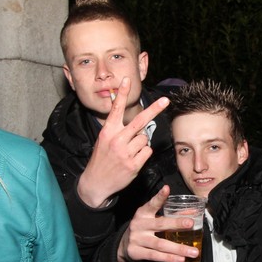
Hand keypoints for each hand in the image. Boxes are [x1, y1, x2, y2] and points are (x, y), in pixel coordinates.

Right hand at [76, 77, 169, 207]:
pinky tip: (133, 160)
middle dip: (155, 109)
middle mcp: (117, 140)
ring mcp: (126, 153)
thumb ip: (117, 129)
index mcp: (108, 131)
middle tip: (166, 100)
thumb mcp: (103, 140)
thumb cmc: (102, 159)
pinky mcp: (134, 165)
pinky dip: (143, 155)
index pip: (116, 109)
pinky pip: (147, 152)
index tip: (126, 79)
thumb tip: (139, 124)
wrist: (96, 182)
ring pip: (145, 139)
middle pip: (140, 121)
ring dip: (141, 144)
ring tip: (129, 152)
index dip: (122, 93)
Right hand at [116, 186, 200, 261]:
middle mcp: (139, 225)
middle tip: (191, 223)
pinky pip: (155, 256)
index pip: (152, 204)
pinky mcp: (136, 252)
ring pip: (160, 244)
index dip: (160, 197)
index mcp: (143, 213)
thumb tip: (193, 212)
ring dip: (178, 248)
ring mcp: (137, 239)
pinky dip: (169, 258)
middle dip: (176, 223)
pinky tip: (180, 259)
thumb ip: (171, 215)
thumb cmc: (144, 228)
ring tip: (193, 251)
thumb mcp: (153, 218)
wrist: (124, 245)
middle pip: (160, 224)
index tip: (167, 189)